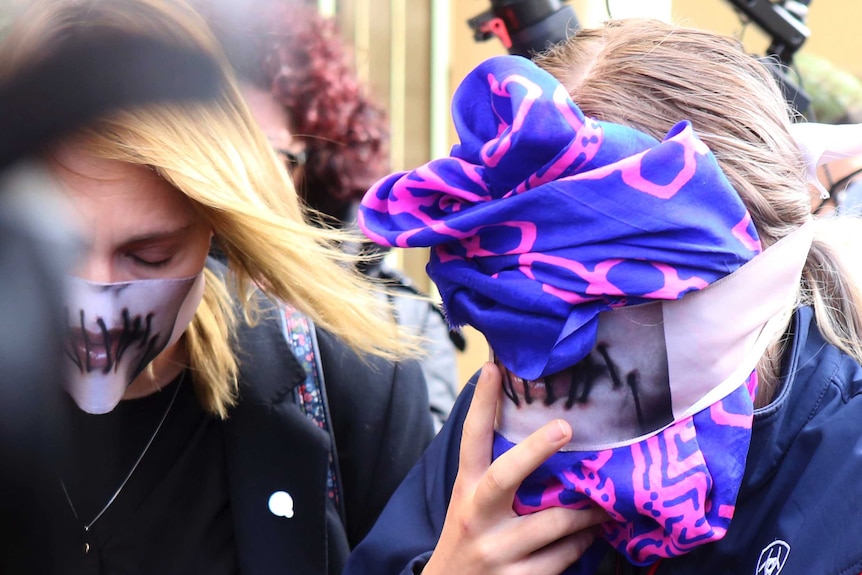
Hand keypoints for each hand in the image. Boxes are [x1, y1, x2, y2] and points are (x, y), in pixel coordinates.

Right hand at [422, 362, 607, 574]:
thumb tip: (535, 429)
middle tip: (565, 427)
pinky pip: (562, 557)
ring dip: (586, 512)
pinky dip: (582, 544)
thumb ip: (495, 473)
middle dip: (537, 450)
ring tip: (604, 501)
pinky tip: (592, 535)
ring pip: (553, 523)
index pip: (471, 439)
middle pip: (507, 476)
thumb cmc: (470, 536)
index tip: (494, 368)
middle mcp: (478, 516)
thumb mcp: (471, 502)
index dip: (481, 403)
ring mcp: (496, 550)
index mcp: (467, 489)